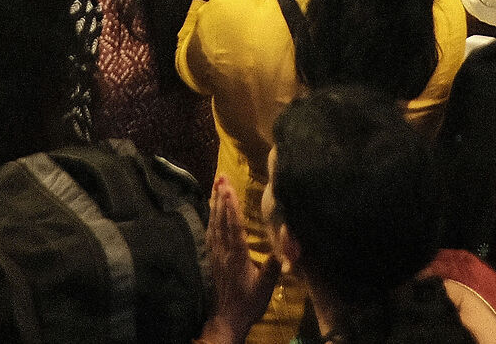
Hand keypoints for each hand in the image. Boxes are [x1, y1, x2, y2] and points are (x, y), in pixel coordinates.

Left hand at [201, 176, 281, 343]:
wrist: (228, 318)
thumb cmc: (249, 301)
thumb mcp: (266, 285)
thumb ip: (274, 263)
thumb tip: (286, 241)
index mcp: (237, 254)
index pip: (233, 224)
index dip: (231, 205)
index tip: (228, 186)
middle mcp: (224, 250)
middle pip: (221, 219)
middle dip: (221, 197)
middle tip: (220, 177)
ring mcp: (216, 254)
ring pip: (213, 224)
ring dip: (214, 204)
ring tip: (215, 186)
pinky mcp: (213, 259)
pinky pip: (210, 233)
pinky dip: (210, 219)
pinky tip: (211, 212)